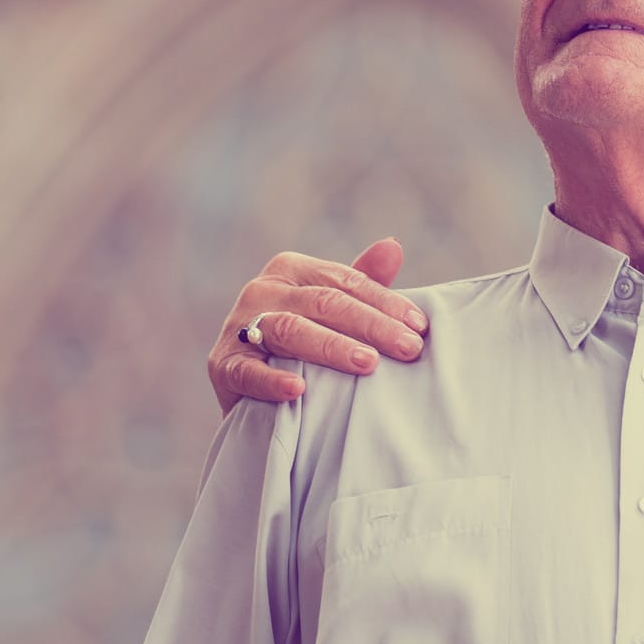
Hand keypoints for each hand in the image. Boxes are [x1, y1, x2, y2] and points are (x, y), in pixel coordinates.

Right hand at [207, 238, 428, 411]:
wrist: (254, 398)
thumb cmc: (303, 348)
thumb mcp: (331, 314)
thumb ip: (361, 283)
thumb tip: (393, 246)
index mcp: (292, 270)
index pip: (346, 282)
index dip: (385, 304)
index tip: (420, 328)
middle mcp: (263, 290)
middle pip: (324, 303)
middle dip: (372, 326)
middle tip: (409, 349)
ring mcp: (240, 325)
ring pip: (290, 329)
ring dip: (331, 347)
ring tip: (368, 364)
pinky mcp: (223, 364)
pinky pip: (247, 371)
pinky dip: (271, 380)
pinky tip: (298, 389)